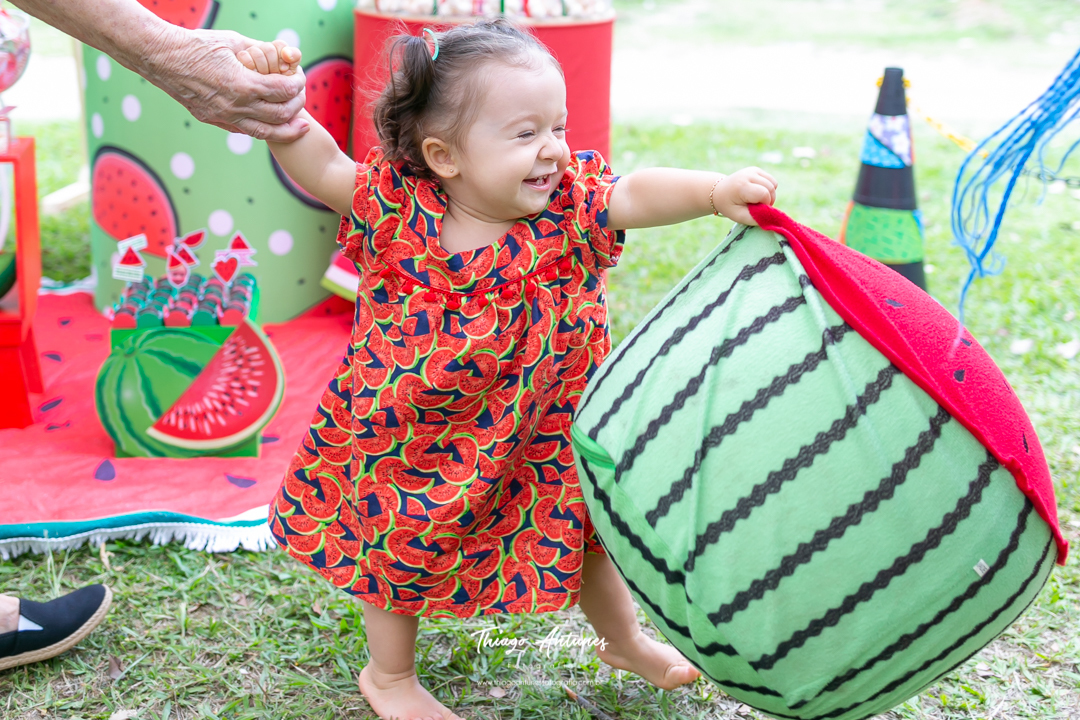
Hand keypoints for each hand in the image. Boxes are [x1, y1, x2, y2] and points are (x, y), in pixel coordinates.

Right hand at [144, 26, 309, 141]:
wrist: (161, 58)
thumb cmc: (197, 45)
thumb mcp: (233, 41)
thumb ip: (262, 49)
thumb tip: (286, 53)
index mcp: (242, 84)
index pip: (283, 91)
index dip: (297, 85)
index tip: (300, 78)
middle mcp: (235, 105)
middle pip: (280, 115)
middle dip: (296, 107)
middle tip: (302, 98)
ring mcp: (223, 116)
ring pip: (265, 133)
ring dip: (287, 130)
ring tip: (301, 127)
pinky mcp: (213, 120)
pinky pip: (245, 131)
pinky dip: (262, 129)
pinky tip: (272, 124)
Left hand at [712, 167, 777, 225]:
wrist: (719, 192)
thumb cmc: (729, 206)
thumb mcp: (738, 216)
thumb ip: (755, 218)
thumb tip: (772, 217)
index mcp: (742, 186)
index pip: (764, 194)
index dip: (764, 204)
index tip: (756, 209)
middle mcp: (748, 175)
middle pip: (771, 188)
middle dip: (768, 200)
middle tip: (756, 206)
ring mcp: (753, 170)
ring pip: (773, 184)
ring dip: (770, 195)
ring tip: (757, 200)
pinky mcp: (756, 170)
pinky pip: (772, 181)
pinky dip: (769, 189)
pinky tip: (758, 192)